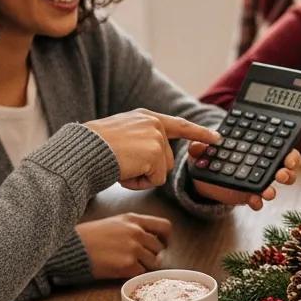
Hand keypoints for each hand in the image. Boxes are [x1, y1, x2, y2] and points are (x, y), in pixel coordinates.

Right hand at [75, 213, 171, 278]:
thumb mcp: (114, 222)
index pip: (165, 226)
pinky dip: (134, 274)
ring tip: (128, 265)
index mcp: (133, 219)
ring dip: (144, 266)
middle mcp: (136, 232)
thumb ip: (133, 227)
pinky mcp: (127, 265)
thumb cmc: (88, 236)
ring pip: (153, 262)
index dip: (166, 238)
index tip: (162, 244)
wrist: (71, 248)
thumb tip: (149, 239)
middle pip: (159, 248)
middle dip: (152, 255)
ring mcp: (133, 248)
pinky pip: (141, 273)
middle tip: (139, 260)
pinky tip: (121, 270)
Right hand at [85, 110, 220, 188]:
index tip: (217, 138)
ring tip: (121, 166)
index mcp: (146, 117)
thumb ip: (142, 138)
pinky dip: (139, 183)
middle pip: (166, 159)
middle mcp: (153, 124)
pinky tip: (124, 172)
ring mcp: (156, 138)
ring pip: (160, 172)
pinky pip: (154, 181)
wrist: (83, 152)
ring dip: (142, 177)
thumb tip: (156, 155)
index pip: (179, 125)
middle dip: (148, 169)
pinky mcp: (154, 153)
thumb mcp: (121, 134)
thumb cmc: (93, 148)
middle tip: (123, 163)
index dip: (199, 133)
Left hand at [187, 147, 300, 210]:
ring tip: (268, 192)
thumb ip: (201, 146)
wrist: (204, 176)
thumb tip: (197, 146)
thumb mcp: (205, 148)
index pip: (282, 148)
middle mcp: (263, 165)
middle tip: (281, 174)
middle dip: (288, 172)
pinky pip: (258, 201)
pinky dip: (257, 202)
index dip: (290, 153)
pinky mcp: (248, 196)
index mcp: (260, 148)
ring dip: (275, 189)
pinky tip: (254, 201)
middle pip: (286, 169)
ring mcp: (257, 182)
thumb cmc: (212, 155)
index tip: (288, 157)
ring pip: (275, 186)